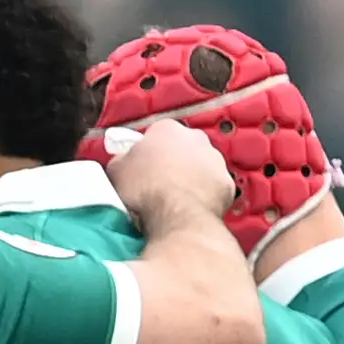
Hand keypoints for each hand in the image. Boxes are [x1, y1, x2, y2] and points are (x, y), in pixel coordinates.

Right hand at [105, 115, 236, 226]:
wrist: (177, 215)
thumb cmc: (143, 189)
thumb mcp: (116, 170)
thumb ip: (122, 158)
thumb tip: (125, 158)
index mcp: (167, 128)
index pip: (156, 134)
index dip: (147, 151)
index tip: (141, 168)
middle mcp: (196, 137)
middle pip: (182, 147)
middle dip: (173, 160)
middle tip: (158, 183)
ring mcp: (216, 160)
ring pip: (201, 166)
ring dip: (190, 177)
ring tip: (175, 199)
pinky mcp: (227, 183)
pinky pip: (212, 187)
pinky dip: (204, 195)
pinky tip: (191, 208)